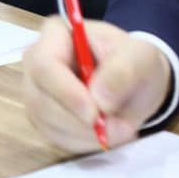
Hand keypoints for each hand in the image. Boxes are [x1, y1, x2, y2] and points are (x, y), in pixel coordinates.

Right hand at [21, 17, 171, 152]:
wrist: (136, 83)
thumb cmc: (134, 62)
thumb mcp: (142, 57)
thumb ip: (123, 71)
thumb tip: (99, 98)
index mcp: (56, 34)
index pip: (45, 65)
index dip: (66, 93)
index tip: (95, 114)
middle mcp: (37, 61)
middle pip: (40, 99)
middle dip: (80, 122)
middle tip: (119, 129)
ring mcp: (36, 90)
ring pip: (47, 123)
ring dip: (85, 135)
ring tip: (120, 129)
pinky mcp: (42, 117)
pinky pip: (54, 137)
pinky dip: (83, 143)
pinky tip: (105, 134)